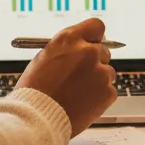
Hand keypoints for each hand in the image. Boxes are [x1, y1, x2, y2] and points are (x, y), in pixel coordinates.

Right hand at [15, 17, 117, 135]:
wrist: (37, 118)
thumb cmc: (35, 90)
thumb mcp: (45, 57)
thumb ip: (68, 50)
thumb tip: (83, 48)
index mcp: (70, 39)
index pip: (96, 26)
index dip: (94, 36)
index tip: (92, 44)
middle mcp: (88, 51)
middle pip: (103, 50)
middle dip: (95, 61)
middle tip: (81, 76)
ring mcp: (100, 72)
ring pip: (107, 72)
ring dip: (97, 80)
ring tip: (77, 94)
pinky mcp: (108, 92)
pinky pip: (109, 90)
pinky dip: (99, 97)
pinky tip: (82, 104)